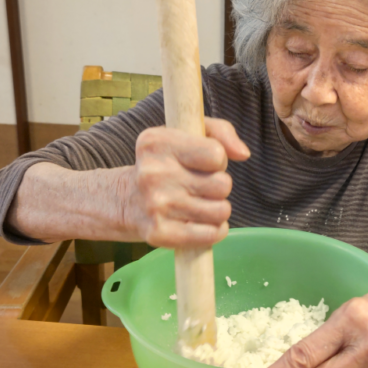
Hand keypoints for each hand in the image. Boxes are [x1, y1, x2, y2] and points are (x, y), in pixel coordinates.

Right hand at [123, 117, 249, 247]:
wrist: (125, 200)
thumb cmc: (166, 163)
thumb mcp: (187, 134)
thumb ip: (221, 132)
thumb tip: (243, 154)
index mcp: (156, 142)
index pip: (216, 154)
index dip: (216, 160)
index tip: (201, 163)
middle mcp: (152, 173)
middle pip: (222, 185)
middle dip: (218, 186)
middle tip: (199, 186)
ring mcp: (154, 205)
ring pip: (221, 211)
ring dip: (217, 209)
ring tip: (199, 203)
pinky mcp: (158, 234)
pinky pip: (211, 234)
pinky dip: (215, 230)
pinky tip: (201, 222)